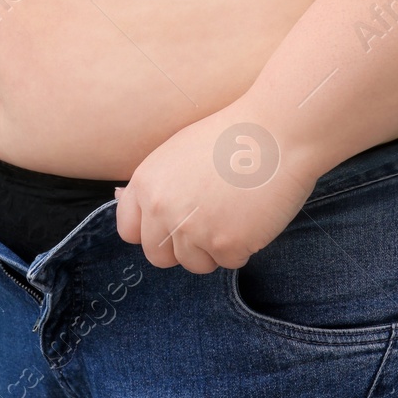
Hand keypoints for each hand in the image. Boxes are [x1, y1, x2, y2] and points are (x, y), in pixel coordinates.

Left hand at [114, 97, 329, 273]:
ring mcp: (192, 229)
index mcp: (146, 183)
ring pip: (195, 263)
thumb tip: (120, 198)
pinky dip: (244, 246)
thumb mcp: (177, 152)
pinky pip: (230, 262)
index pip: (128, 230)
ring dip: (214, 248)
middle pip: (157, 256)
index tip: (171, 224)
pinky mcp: (225, 244)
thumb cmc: (232, 137)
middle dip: (182, 248)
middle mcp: (161, 208)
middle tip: (209, 222)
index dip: (151, 231)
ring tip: (235, 212)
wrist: (277, 133)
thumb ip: (153, 183)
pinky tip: (254, 215)